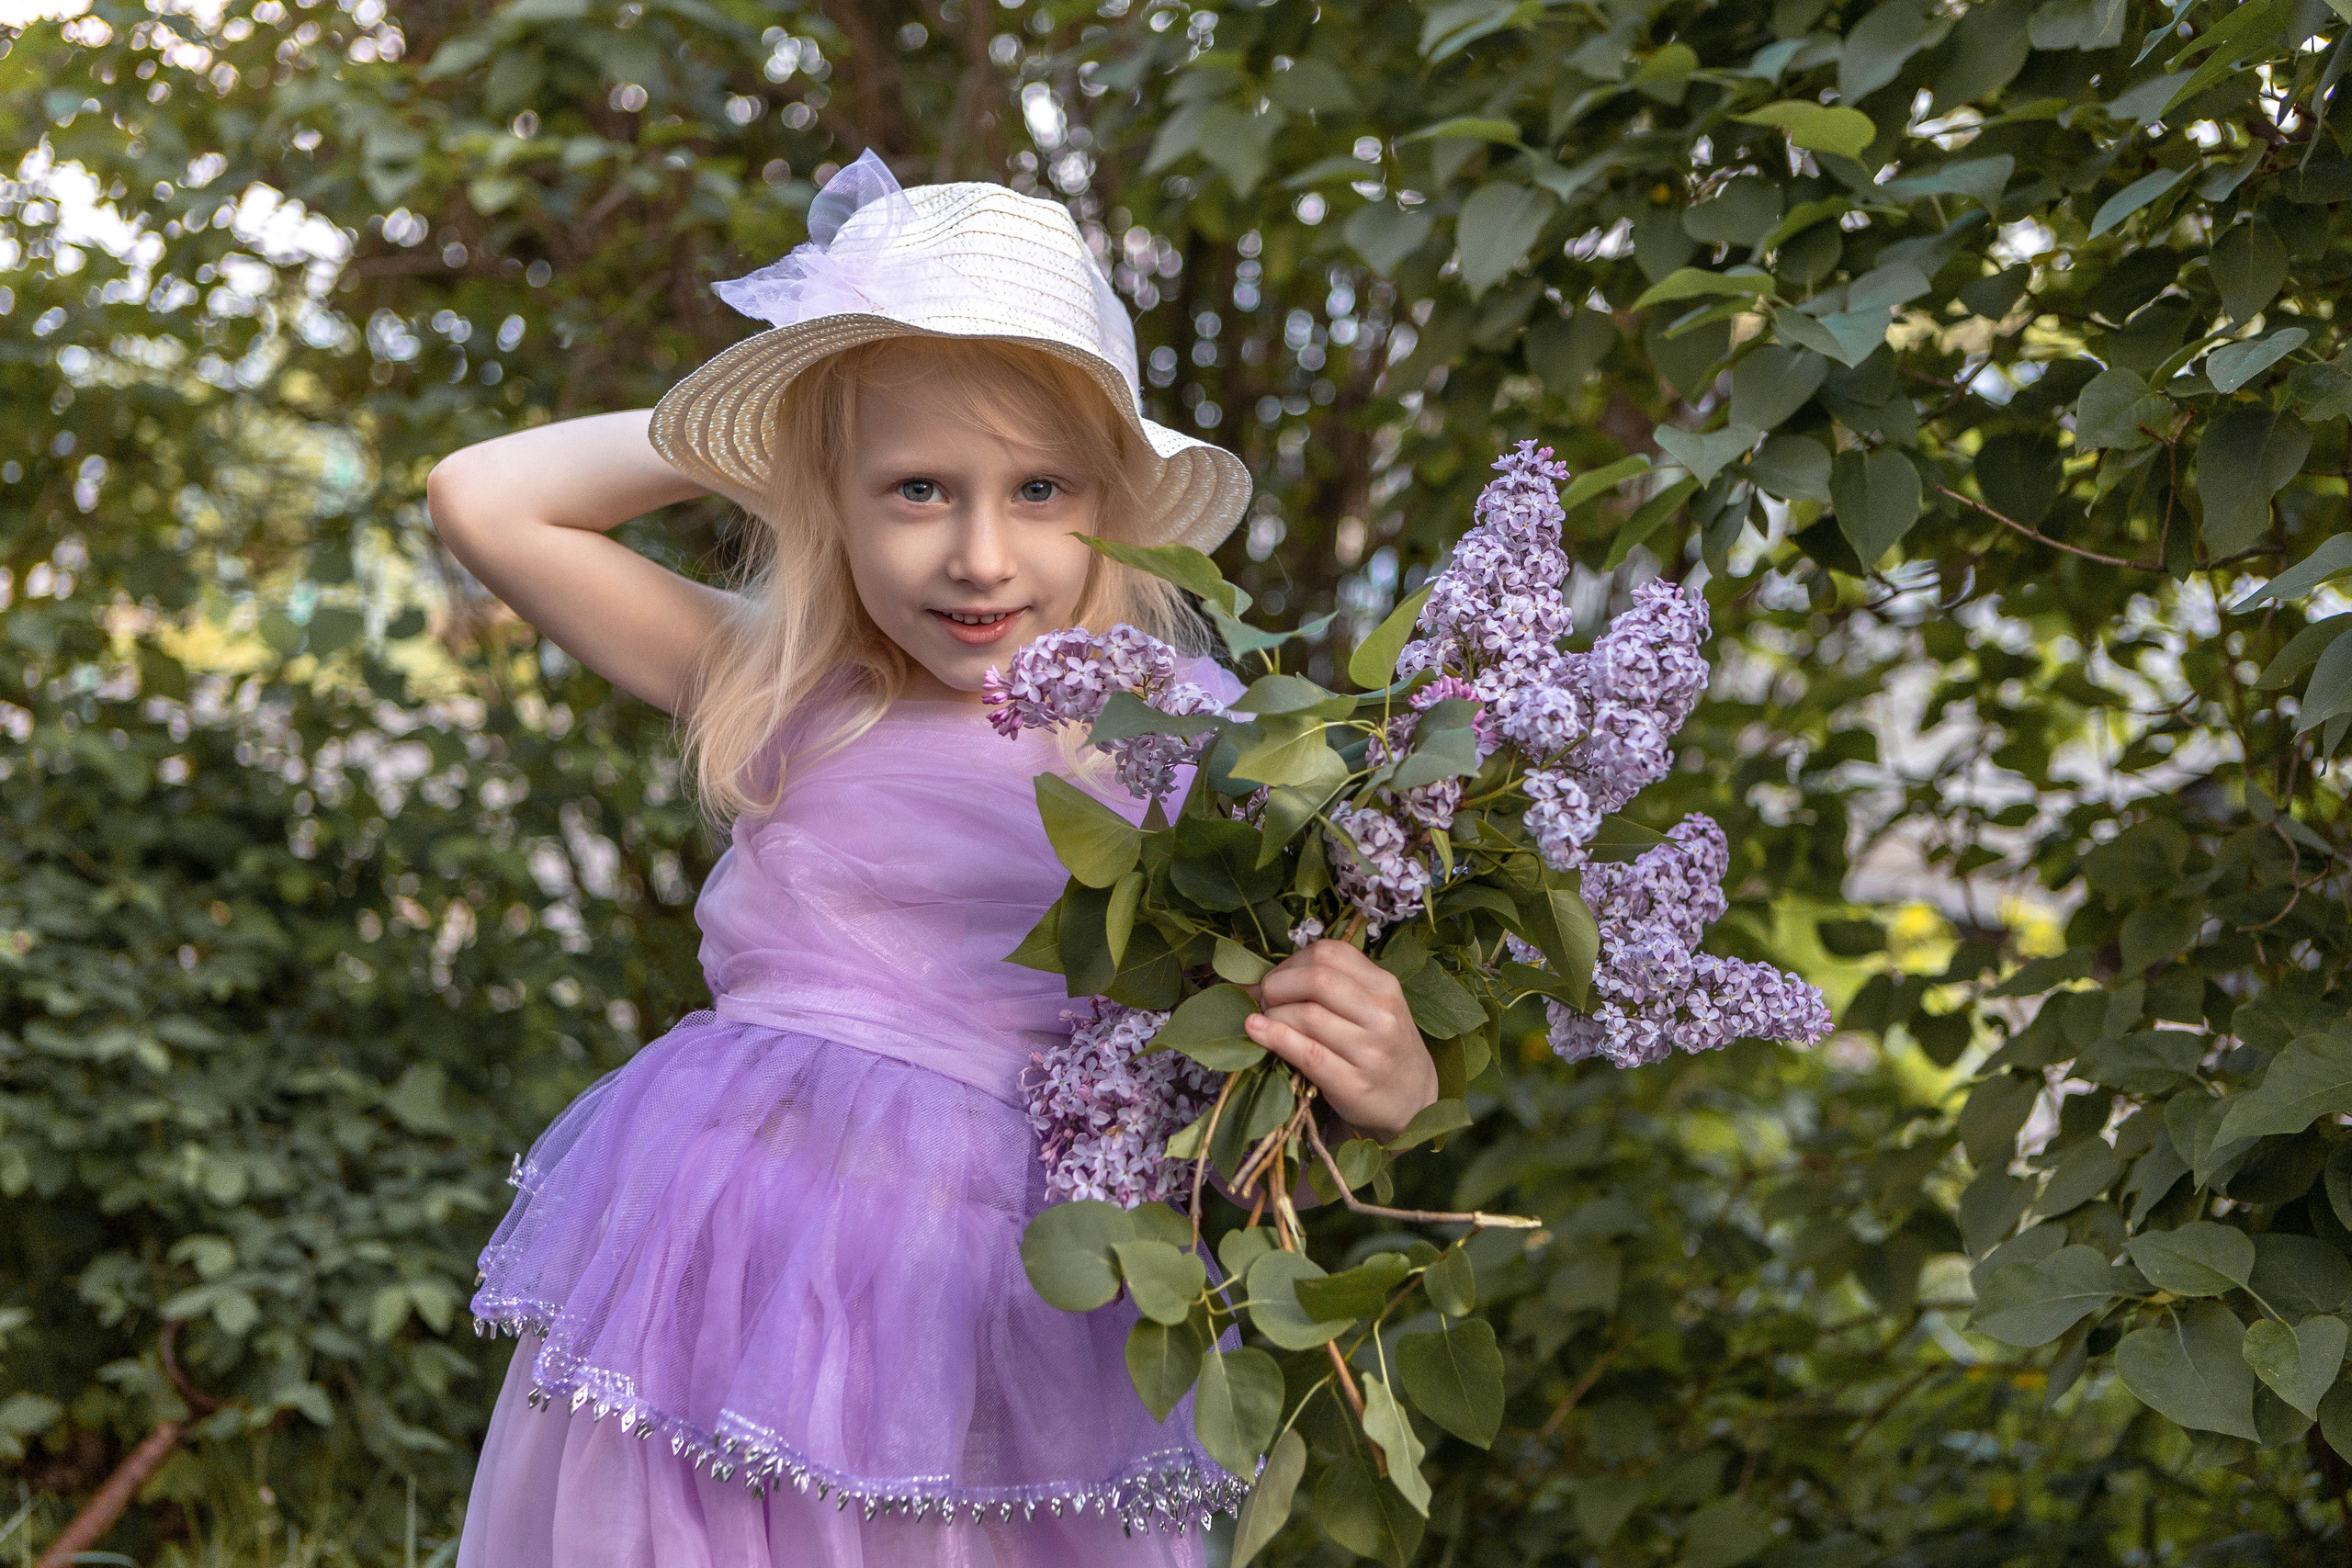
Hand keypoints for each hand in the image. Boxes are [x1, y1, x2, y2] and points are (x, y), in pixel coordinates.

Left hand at [1243, 940, 1438, 1144]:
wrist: (1413, 1100)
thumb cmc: (1381, 1046)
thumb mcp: (1372, 1007)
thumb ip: (1333, 987)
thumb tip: (1261, 980)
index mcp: (1384, 985)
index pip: (1330, 953)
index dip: (1292, 962)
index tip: (1278, 980)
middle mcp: (1382, 1014)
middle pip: (1317, 979)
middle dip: (1278, 986)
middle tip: (1266, 1001)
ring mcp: (1371, 1050)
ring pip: (1307, 1015)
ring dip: (1273, 1015)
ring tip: (1265, 1022)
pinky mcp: (1354, 1084)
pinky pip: (1307, 1053)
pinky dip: (1274, 1038)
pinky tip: (1256, 1032)